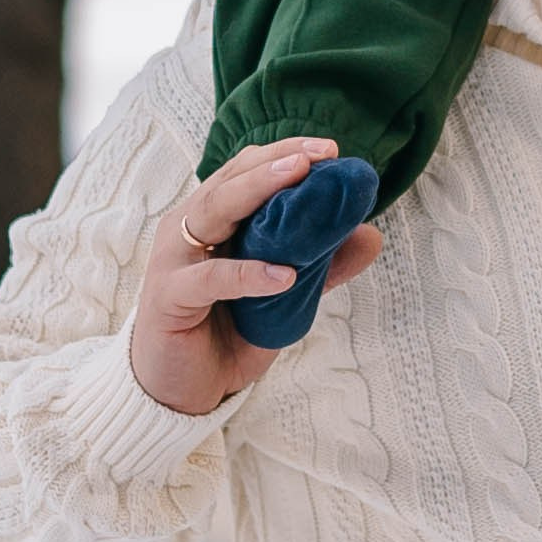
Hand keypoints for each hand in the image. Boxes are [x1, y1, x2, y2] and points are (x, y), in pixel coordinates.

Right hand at [130, 140, 384, 417]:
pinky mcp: (168, 297)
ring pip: (214, 210)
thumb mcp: (284, 295)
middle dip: (277, 162)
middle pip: (231, 181)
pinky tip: (285, 275)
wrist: (183, 391)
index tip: (332, 150)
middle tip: (322, 155)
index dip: (285, 154)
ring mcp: (174, 260)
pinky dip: (248, 274)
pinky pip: (211, 279)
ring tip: (300, 179)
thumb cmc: (228, 332)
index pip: (246, 171)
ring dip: (258, 190)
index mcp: (213, 219)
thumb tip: (372, 234)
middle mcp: (188, 229)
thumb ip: (321, 263)